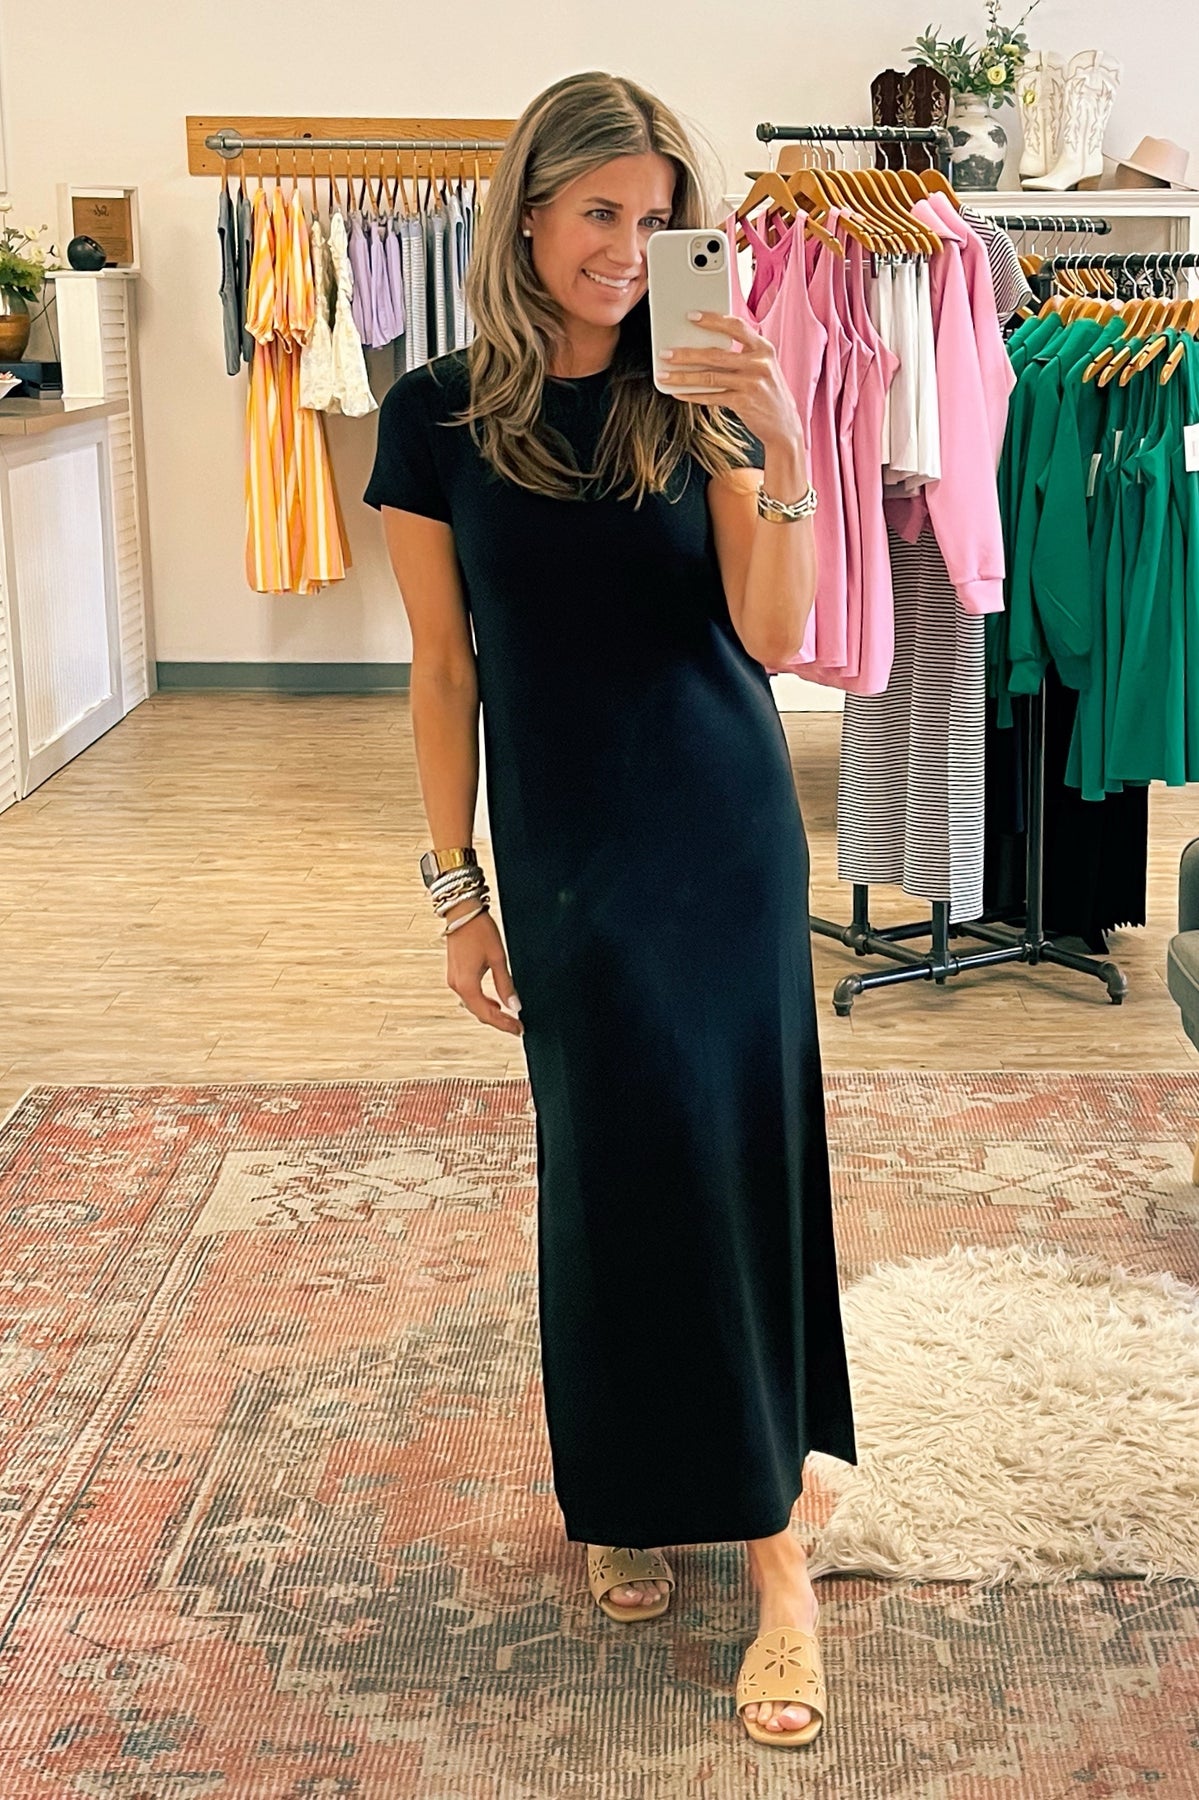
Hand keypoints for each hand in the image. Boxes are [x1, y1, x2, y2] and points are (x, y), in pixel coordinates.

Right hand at [446, 908, 523, 1036]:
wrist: (462, 911)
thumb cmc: (479, 930)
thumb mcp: (497, 958)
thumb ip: (506, 984)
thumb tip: (514, 1006)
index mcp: (467, 984)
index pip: (488, 1013)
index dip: (504, 1024)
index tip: (519, 1029)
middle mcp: (457, 985)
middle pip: (479, 1012)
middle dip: (499, 1021)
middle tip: (518, 1027)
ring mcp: (454, 980)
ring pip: (474, 1005)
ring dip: (491, 1013)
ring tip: (510, 1018)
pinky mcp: (455, 974)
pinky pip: (470, 996)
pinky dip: (483, 1003)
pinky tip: (496, 1003)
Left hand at [656, 313, 802, 454]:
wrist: (785, 427)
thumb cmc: (766, 393)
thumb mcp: (761, 368)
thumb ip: (740, 355)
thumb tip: (701, 347)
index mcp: (764, 348)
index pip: (736, 326)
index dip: (713, 320)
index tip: (691, 316)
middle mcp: (760, 363)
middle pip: (716, 354)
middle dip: (687, 353)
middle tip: (665, 353)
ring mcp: (752, 383)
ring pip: (710, 376)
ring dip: (683, 376)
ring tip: (664, 374)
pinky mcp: (744, 402)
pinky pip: (712, 396)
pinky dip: (692, 395)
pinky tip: (678, 393)